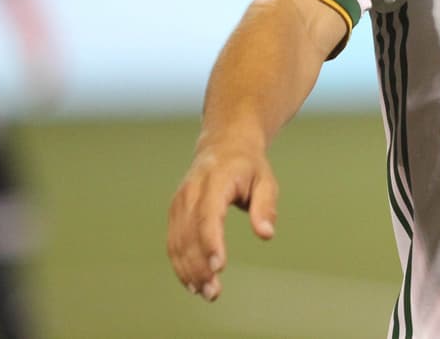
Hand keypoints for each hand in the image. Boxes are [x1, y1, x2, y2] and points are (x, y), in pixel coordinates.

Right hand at [167, 140, 278, 300]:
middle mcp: (191, 191)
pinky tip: (192, 283)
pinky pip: (173, 242)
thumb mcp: (266, 180)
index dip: (211, 242)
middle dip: (199, 265)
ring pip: (177, 241)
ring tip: (206, 292)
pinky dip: (180, 264)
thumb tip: (266, 234)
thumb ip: (265, 206)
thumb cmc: (249, 166)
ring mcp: (180, 202)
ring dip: (188, 270)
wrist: (224, 145)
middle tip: (214, 292)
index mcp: (215, 180)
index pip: (209, 215)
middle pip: (190, 233)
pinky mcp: (175, 212)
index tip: (219, 267)